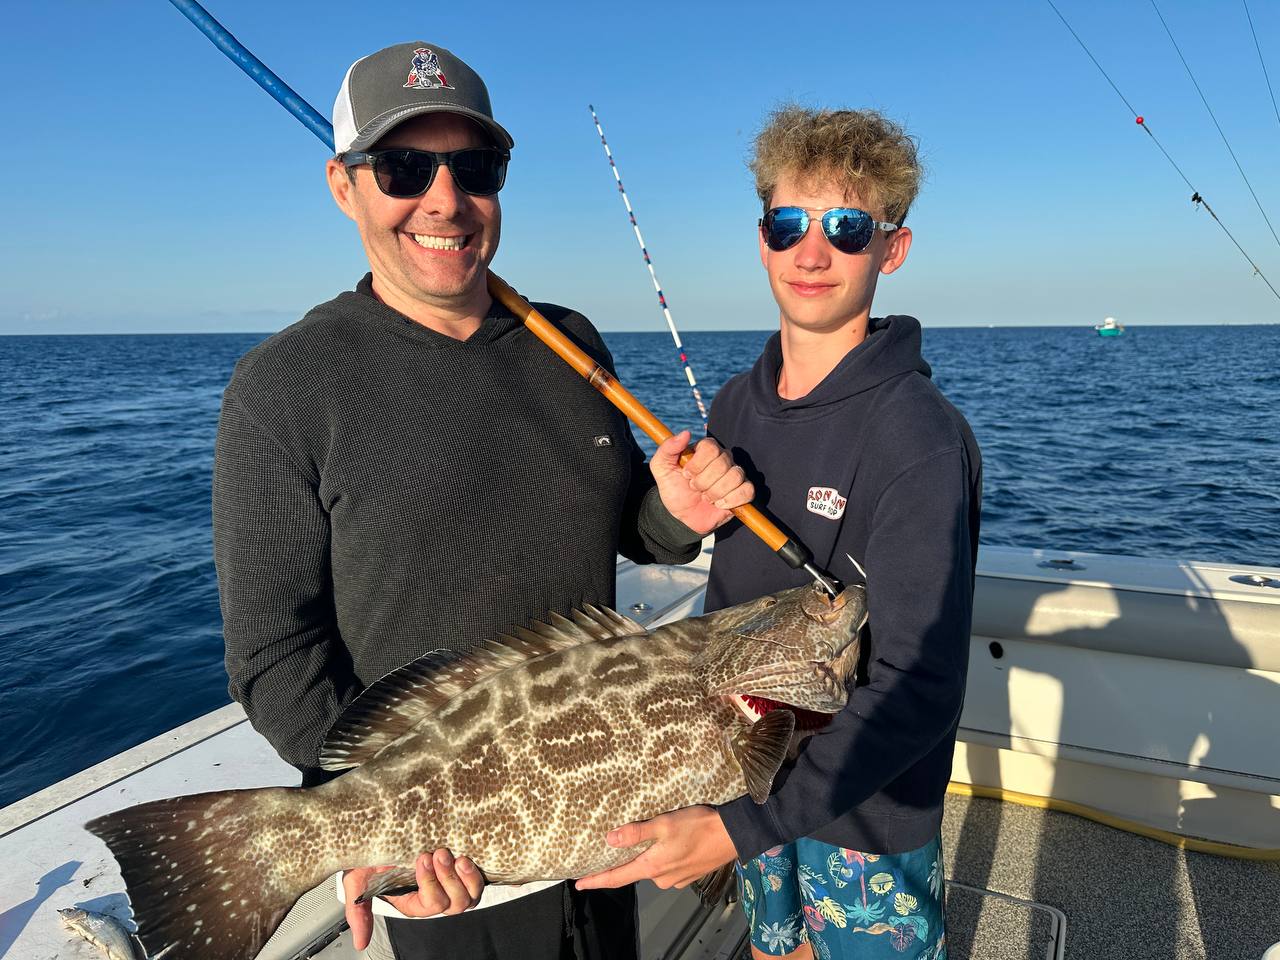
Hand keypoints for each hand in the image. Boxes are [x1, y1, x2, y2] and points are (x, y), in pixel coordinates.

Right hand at [342, 849, 484, 949]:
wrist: (387, 834)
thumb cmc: (374, 857)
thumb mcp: (359, 882)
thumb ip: (359, 913)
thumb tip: (360, 944)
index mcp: (414, 902)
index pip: (431, 903)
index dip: (430, 884)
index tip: (421, 858)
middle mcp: (437, 896)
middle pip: (454, 904)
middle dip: (448, 878)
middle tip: (439, 854)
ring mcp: (453, 884)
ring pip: (470, 896)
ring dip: (466, 877)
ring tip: (457, 857)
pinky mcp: (463, 870)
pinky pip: (479, 882)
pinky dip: (476, 873)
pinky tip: (467, 857)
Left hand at [574, 805, 736, 891]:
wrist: (733, 835)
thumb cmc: (698, 826)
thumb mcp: (663, 824)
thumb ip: (636, 833)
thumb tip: (609, 839)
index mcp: (652, 867)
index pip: (616, 878)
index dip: (596, 881)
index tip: (579, 884)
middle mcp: (661, 878)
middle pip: (635, 872)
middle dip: (625, 861)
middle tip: (614, 847)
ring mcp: (676, 880)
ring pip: (653, 869)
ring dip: (648, 857)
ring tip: (650, 838)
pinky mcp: (688, 875)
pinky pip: (668, 869)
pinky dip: (663, 858)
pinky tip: (670, 844)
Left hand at [650, 432, 753, 535]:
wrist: (681, 517)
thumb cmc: (673, 490)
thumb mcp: (661, 468)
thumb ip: (667, 448)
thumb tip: (685, 433)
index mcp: (706, 449)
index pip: (710, 447)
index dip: (697, 464)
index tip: (686, 475)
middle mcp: (723, 458)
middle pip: (722, 463)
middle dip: (703, 482)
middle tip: (694, 488)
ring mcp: (734, 475)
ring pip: (735, 476)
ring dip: (715, 493)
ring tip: (705, 497)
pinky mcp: (743, 491)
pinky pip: (747, 490)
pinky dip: (731, 500)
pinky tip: (719, 504)